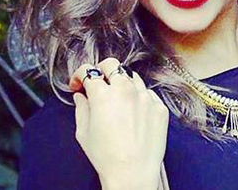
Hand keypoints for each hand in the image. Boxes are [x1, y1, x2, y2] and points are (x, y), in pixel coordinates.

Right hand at [70, 58, 168, 188]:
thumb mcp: (84, 133)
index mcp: (103, 94)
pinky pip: (148, 94)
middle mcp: (126, 90)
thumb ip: (81, 108)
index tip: (78, 84)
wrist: (133, 173)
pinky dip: (139, 98)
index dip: (79, 75)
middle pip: (112, 65)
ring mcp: (145, 97)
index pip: (88, 71)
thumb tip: (81, 96)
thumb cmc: (106, 156)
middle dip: (101, 70)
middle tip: (98, 83)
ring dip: (122, 84)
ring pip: (132, 77)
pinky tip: (134, 113)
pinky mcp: (159, 106)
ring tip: (118, 102)